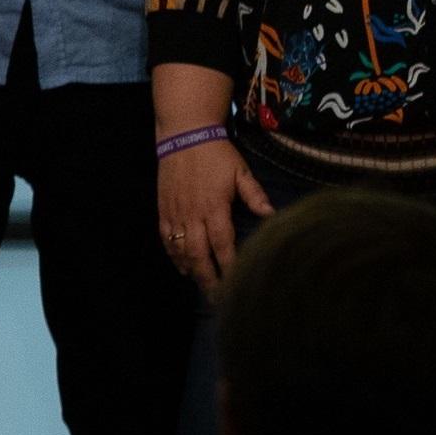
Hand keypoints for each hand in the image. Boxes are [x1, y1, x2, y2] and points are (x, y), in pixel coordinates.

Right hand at [158, 136, 271, 298]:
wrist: (183, 135)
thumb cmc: (216, 153)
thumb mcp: (241, 171)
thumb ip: (255, 195)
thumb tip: (272, 215)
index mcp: (214, 207)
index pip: (223, 245)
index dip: (229, 267)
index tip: (237, 283)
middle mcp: (192, 215)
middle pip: (199, 256)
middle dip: (209, 280)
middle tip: (218, 299)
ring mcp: (175, 213)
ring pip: (181, 251)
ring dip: (192, 271)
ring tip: (203, 287)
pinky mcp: (163, 210)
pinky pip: (167, 239)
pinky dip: (174, 256)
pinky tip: (182, 267)